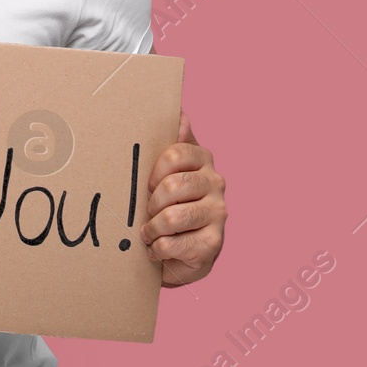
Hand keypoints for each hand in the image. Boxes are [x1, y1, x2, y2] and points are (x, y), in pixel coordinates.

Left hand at [140, 107, 225, 286]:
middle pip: (173, 186)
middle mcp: (216, 183)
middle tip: (148, 212)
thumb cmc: (168, 204)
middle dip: (151, 203)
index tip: (147, 184)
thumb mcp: (166, 169)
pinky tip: (158, 248)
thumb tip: (179, 113)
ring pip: (172, 217)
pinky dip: (157, 249)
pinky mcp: (213, 243)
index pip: (174, 154)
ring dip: (152, 229)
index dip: (153, 171)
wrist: (183, 254)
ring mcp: (218, 213)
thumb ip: (170, 140)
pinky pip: (173, 244)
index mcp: (203, 159)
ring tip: (149, 233)